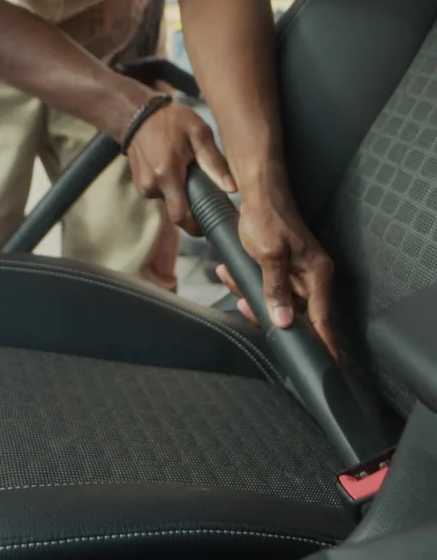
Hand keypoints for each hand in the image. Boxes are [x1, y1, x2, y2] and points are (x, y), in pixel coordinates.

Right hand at [128, 100, 235, 233]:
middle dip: (191, 203)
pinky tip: (174, 168)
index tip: (209, 225)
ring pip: (169, 201)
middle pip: (177, 209)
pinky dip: (170, 187)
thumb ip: (215, 162)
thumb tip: (232, 188)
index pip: (180, 217)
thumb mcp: (199, 133)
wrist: (138, 114)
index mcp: (167, 174)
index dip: (195, 227)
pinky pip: (161, 193)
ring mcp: (143, 187)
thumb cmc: (171, 121)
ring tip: (186, 170)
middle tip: (203, 186)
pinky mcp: (140, 185)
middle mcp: (152, 185)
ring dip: (180, 192)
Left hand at [216, 189, 337, 359]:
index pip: (323, 319)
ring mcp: (297, 274)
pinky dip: (247, 283)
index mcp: (317, 275)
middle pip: (294, 315)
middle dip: (264, 311)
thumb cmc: (267, 217)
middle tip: (246, 302)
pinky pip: (266, 288)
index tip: (328, 367)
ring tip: (233, 276)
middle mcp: (311, 277)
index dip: (324, 344)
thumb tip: (285, 321)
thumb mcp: (269, 257)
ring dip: (250, 294)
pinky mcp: (282, 269)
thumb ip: (277, 291)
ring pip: (275, 302)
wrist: (257, 192)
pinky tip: (231, 271)